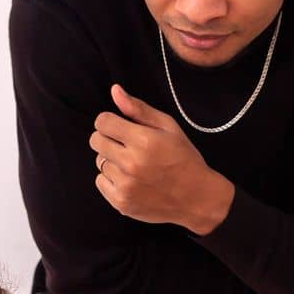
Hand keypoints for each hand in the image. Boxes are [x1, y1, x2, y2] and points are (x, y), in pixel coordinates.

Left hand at [91, 83, 214, 226]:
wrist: (197, 198)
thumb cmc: (184, 158)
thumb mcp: (168, 127)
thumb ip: (139, 109)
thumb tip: (115, 90)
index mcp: (144, 140)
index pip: (102, 122)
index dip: (110, 121)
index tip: (120, 127)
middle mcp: (132, 163)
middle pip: (96, 141)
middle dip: (108, 139)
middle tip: (127, 145)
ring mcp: (125, 185)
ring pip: (99, 162)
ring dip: (112, 160)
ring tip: (134, 165)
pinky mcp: (121, 202)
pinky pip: (100, 182)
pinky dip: (111, 179)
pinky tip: (130, 179)